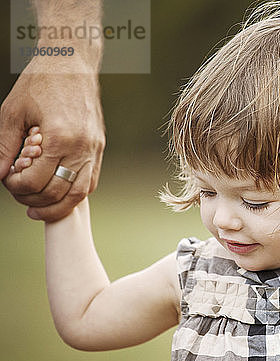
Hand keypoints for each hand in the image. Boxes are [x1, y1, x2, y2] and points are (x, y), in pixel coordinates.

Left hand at [0, 56, 104, 220]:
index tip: (7, 180)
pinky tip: (58, 193)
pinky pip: (90, 180)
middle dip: (34, 200)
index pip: (37, 181)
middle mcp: (82, 147)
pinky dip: (74, 193)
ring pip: (79, 193)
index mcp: (60, 138)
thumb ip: (4, 147)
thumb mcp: (12, 112)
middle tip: (18, 194)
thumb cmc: (41, 82)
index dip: (16, 187)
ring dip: (57, 205)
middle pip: (58, 193)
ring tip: (38, 208)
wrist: (72, 62)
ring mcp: (94, 149)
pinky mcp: (99, 147)